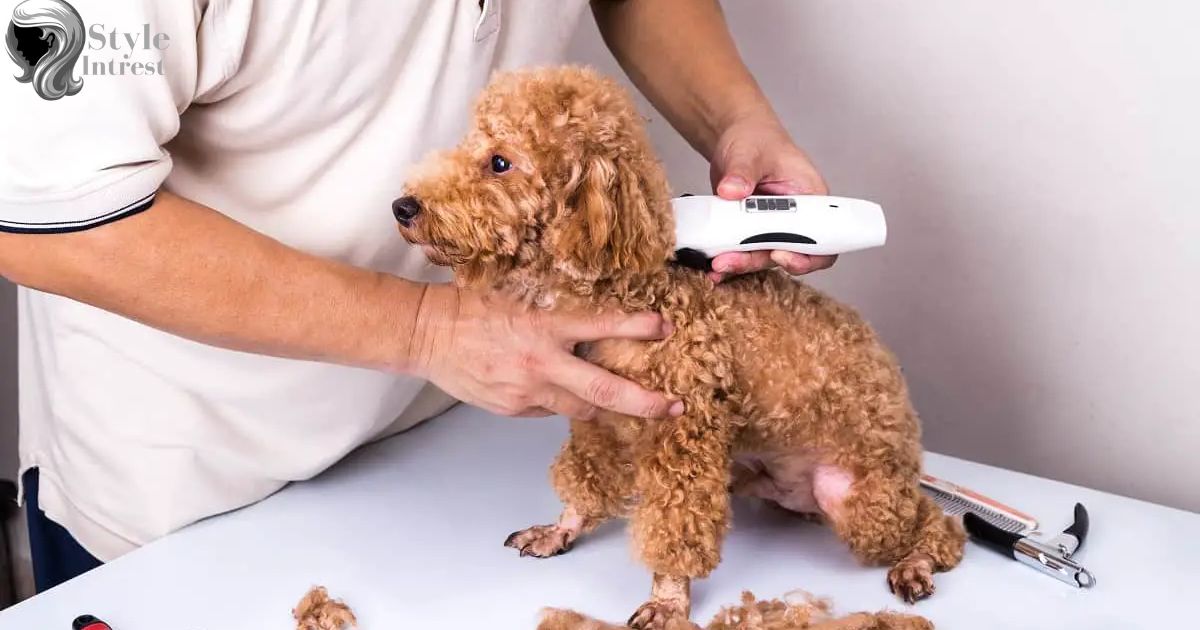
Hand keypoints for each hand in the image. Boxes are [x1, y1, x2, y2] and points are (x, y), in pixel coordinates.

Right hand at [408, 284, 684, 419]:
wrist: (426, 333)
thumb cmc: (469, 307)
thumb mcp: (518, 298)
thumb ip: (554, 318)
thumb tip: (590, 328)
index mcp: (543, 327)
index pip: (602, 326)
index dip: (638, 328)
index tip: (665, 328)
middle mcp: (541, 364)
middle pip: (604, 392)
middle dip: (645, 402)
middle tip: (673, 406)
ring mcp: (527, 393)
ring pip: (581, 408)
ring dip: (606, 406)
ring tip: (628, 404)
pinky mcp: (513, 409)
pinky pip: (550, 410)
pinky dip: (561, 402)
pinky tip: (560, 391)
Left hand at [707, 115, 837, 282]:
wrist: (737, 140)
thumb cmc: (756, 139)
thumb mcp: (748, 151)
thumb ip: (741, 171)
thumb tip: (732, 189)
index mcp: (811, 198)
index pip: (823, 239)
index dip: (806, 256)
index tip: (778, 254)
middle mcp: (796, 218)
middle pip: (790, 253)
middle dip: (760, 260)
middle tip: (730, 261)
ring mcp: (774, 227)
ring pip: (764, 256)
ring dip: (741, 263)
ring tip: (716, 265)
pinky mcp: (753, 232)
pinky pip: (745, 252)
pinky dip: (730, 259)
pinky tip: (712, 266)